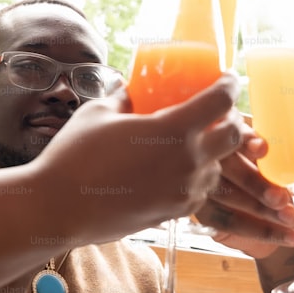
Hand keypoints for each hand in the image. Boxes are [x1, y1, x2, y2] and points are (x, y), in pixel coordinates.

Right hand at [36, 73, 243, 244]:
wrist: (59, 208)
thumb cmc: (74, 156)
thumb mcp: (98, 114)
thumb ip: (122, 98)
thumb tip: (128, 88)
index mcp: (172, 130)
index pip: (220, 101)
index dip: (229, 85)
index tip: (228, 79)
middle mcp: (187, 161)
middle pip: (234, 136)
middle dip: (232, 120)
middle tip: (219, 112)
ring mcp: (183, 191)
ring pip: (219, 167)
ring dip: (214, 153)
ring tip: (196, 143)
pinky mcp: (173, 213)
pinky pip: (199, 192)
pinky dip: (196, 178)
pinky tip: (177, 170)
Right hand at [200, 132, 293, 258]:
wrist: (279, 233)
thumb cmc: (288, 197)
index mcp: (241, 145)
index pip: (235, 135)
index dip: (246, 140)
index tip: (263, 148)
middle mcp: (219, 162)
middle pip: (228, 166)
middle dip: (256, 182)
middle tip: (282, 197)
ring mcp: (207, 187)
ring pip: (227, 195)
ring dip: (260, 209)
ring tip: (291, 219)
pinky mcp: (205, 213)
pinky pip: (226, 222)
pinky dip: (259, 231)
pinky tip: (285, 236)